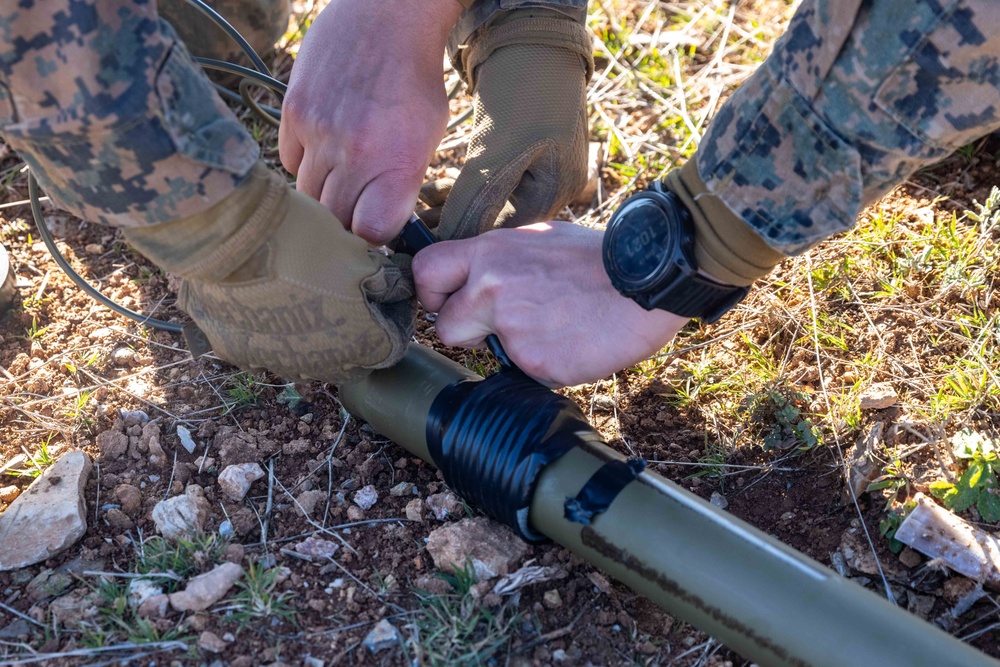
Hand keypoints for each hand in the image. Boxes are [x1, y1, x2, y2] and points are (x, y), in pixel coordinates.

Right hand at [279, 0, 460, 243]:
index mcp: (398, 162)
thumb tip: (381, 228)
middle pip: (333, 220)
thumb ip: (403, 185)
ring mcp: (319, 131)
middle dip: (344, 222)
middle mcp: (355, 152)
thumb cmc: (415, 81)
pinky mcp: (293, 112)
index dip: (371, 240)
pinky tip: (323, 143)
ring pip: (306, 196)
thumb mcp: (428, 137)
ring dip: (322, 194)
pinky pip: (288, 162)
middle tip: (355, 207)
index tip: (373, 234)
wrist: (387, 16)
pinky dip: (303, 162)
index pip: (370, 233)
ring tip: (341, 173)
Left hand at [413, 222, 686, 386]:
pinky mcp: (534, 362)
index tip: (446, 301)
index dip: (431, 293)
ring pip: (488, 352)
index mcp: (491, 252)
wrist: (644, 282)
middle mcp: (492, 288)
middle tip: (491, 326)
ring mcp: (511, 328)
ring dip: (510, 347)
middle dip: (461, 331)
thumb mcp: (539, 240)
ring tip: (552, 327)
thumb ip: (501, 261)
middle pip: (442, 325)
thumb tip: (480, 276)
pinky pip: (526, 370)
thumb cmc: (598, 258)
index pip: (427, 270)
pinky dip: (545, 362)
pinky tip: (572, 341)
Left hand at [421, 9, 593, 240]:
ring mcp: (538, 167)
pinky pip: (489, 178)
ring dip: (458, 202)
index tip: (428, 238)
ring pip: (490, 199)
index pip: (503, 232)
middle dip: (459, 220)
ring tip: (424, 201)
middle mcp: (549, 187)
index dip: (465, 237)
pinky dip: (465, 182)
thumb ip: (476, 196)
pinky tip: (439, 183)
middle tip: (420, 222)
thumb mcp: (499, 147)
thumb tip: (449, 237)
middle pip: (497, 219)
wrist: (535, 30)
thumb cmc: (525, 86)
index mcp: (553, 194)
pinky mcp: (522, 149)